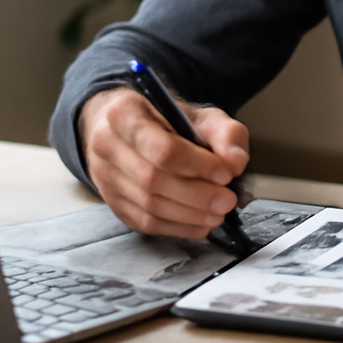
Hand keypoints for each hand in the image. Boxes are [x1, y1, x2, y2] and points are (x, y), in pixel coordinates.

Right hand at [79, 86, 249, 239]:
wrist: (129, 129)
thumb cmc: (167, 121)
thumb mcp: (201, 115)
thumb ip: (225, 133)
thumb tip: (236, 161)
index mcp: (124, 114)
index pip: (162, 149)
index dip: (197, 166)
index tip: (226, 174)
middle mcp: (106, 146)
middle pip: (153, 180)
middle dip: (197, 195)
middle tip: (228, 200)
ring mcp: (105, 178)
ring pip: (148, 206)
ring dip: (190, 215)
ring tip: (218, 213)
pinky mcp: (113, 203)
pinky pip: (145, 222)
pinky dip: (178, 227)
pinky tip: (201, 224)